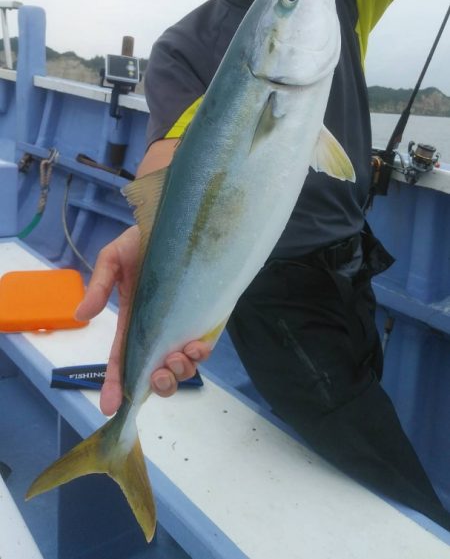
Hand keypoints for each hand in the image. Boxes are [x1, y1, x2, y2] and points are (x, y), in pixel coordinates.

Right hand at [76, 225, 210, 414]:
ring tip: (178, 357)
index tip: (110, 407)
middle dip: (158, 384)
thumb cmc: (144, 240)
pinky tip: (198, 347)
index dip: (116, 384)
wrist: (182, 221)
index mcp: (133, 321)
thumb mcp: (114, 258)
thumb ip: (100, 285)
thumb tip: (81, 314)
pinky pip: (204, 348)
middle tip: (158, 373)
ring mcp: (182, 326)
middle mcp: (158, 330)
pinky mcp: (206, 319)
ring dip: (179, 372)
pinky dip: (201, 355)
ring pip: (181, 367)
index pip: (123, 359)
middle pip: (155, 373)